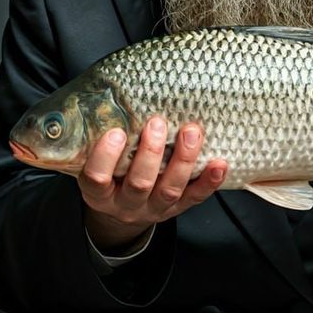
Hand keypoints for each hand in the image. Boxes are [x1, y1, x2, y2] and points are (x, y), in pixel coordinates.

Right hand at [79, 119, 228, 252]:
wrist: (121, 212)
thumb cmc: (108, 177)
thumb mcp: (93, 165)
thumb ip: (98, 143)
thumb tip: (109, 99)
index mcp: (99, 194)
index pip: (97, 178)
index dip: (105, 157)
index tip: (116, 132)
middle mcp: (125, 204)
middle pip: (139, 184)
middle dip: (150, 153)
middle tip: (157, 123)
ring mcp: (152, 209)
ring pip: (169, 190)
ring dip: (183, 160)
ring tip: (191, 132)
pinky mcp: (176, 209)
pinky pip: (194, 198)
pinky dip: (209, 182)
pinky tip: (219, 164)